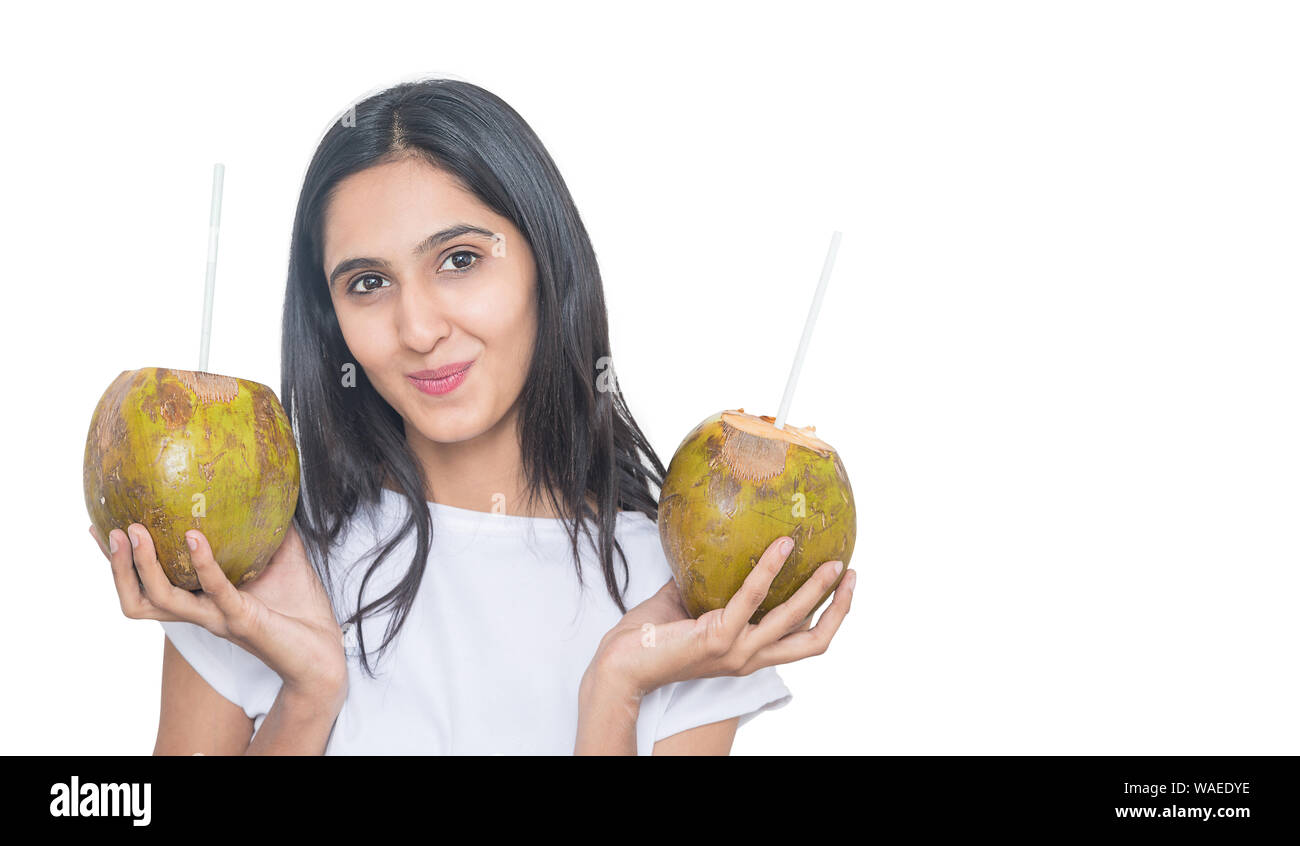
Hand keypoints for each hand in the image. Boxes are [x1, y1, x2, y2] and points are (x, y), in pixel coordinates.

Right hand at [89, 521, 346, 698]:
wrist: (325, 648)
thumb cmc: (300, 606)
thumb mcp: (279, 556)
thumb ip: (264, 526)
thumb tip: (262, 483)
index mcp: (201, 601)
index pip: (145, 585)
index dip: (117, 563)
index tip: (97, 528)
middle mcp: (201, 613)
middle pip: (138, 599)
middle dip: (117, 568)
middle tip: (112, 531)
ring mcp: (218, 618)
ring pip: (162, 600)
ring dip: (143, 566)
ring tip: (136, 532)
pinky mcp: (243, 620)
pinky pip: (216, 591)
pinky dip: (203, 564)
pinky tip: (194, 537)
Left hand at [592, 536, 854, 698]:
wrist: (618, 663)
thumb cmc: (648, 636)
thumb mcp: (688, 604)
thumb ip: (709, 581)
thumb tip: (718, 538)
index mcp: (748, 653)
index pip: (802, 641)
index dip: (829, 617)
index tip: (844, 585)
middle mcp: (749, 658)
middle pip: (813, 641)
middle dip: (839, 609)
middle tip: (852, 572)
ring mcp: (735, 652)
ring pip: (792, 622)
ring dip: (816, 590)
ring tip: (832, 560)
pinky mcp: (717, 639)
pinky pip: (750, 599)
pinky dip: (769, 570)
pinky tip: (780, 545)